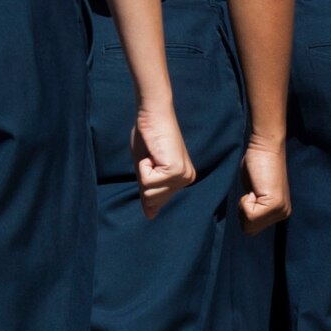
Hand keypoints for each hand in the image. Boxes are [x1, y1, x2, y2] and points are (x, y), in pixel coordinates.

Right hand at [133, 100, 195, 217]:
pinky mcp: (175, 171)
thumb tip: (150, 216)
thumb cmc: (148, 136)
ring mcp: (183, 176)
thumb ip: (149, 192)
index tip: (151, 161)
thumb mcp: (146, 169)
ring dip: (143, 171)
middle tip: (151, 157)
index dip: (145, 182)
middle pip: (152, 199)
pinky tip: (152, 153)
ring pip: (149, 193)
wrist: (153, 114)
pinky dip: (143, 166)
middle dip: (144, 177)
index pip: (156, 200)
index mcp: (183, 179)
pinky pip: (148, 181)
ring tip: (152, 155)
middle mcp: (187, 179)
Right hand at [237, 134, 289, 234]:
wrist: (265, 146)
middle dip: (243, 210)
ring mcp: (280, 210)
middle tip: (253, 190)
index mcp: (280, 212)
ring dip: (244, 205)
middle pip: (249, 229)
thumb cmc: (256, 165)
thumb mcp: (254, 193)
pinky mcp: (275, 204)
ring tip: (254, 189)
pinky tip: (254, 188)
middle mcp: (284, 213)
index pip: (251, 229)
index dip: (244, 211)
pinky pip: (249, 215)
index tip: (252, 194)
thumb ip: (254, 207)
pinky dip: (244, 201)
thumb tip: (244, 222)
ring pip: (248, 225)